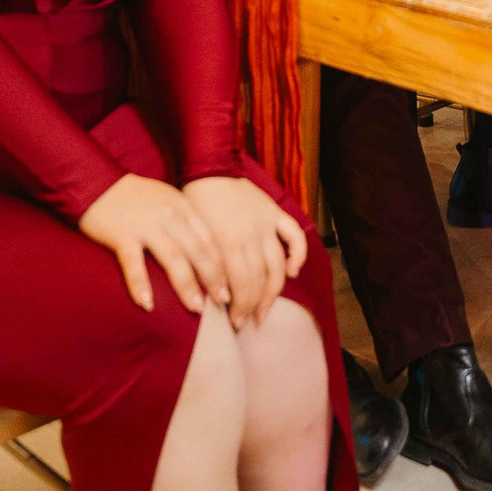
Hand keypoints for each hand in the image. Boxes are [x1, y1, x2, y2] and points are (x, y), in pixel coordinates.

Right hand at [80, 173, 226, 314]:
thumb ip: (186, 222)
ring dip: (187, 286)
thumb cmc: (135, 197)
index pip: (210, 240)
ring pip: (173, 259)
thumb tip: (205, 255)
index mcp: (184, 207)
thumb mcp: (168, 201)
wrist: (96, 182)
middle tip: (223, 302)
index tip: (231, 287)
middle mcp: (170, 216)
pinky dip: (141, 285)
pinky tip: (148, 304)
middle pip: (198, 251)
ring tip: (197, 308)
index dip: (223, 265)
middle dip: (213, 279)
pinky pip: (134, 263)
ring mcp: (146, 225)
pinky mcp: (122, 235)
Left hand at [182, 175, 308, 327]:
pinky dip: (298, 256)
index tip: (233, 321)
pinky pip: (295, 237)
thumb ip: (205, 263)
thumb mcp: (193, 235)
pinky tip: (293, 272)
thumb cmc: (194, 204)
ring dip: (273, 293)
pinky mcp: (275, 214)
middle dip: (253, 306)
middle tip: (246, 321)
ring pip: (277, 267)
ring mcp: (266, 226)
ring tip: (264, 310)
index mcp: (227, 243)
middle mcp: (250, 237)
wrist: (209, 168)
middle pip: (259, 281)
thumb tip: (212, 294)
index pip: (239, 286)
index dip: (238, 307)